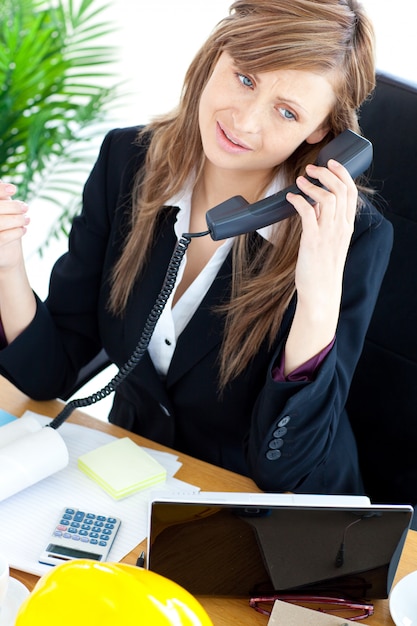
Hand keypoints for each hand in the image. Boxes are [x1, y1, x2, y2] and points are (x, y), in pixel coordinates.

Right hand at [0, 181, 29, 270]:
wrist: (2, 248)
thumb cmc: (1, 221)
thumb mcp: (0, 207)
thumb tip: (1, 182)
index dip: (0, 190)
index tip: (14, 189)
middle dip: (13, 207)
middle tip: (26, 207)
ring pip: (0, 222)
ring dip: (18, 219)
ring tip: (27, 219)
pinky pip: (4, 238)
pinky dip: (16, 232)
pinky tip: (23, 229)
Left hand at [283, 160, 356, 372]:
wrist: (321, 293)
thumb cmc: (321, 269)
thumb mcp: (328, 242)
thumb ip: (324, 222)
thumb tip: (313, 204)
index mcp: (346, 226)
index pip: (351, 192)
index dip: (342, 174)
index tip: (330, 163)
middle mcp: (340, 228)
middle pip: (341, 190)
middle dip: (326, 173)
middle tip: (311, 169)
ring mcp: (328, 235)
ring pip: (327, 198)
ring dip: (312, 185)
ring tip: (300, 181)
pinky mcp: (313, 242)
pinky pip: (308, 213)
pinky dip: (299, 200)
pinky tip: (290, 198)